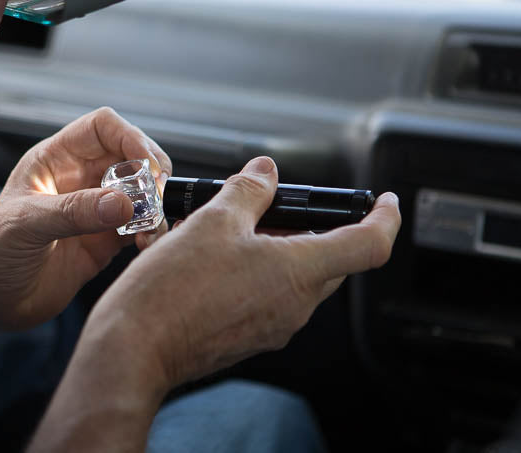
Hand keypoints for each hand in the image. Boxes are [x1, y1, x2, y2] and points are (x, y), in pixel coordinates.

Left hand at [0, 107, 171, 334]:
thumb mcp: (25, 225)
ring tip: (151, 227)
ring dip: (155, 206)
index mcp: (55, 160)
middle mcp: (80, 180)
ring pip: (142, 194)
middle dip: (151, 172)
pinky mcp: (104, 243)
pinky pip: (140, 228)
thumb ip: (73, 212)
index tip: (147, 164)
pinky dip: (152, 232)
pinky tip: (146, 244)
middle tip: (156, 196)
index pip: (103, 128)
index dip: (130, 137)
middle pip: (131, 157)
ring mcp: (95, 211)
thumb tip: (124, 204)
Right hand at [87, 156, 400, 387]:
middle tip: (279, 204)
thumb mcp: (213, 221)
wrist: (135, 347)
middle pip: (330, 259)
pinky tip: (216, 259)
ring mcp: (273, 326)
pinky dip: (257, 272)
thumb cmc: (173, 290)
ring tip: (232, 229)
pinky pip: (269, 297)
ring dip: (278, 248)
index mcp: (299, 272)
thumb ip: (249, 191)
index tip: (385, 202)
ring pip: (295, 278)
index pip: (369, 245)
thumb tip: (266, 172)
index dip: (385, 218)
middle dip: (315, 227)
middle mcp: (295, 306)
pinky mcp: (249, 337)